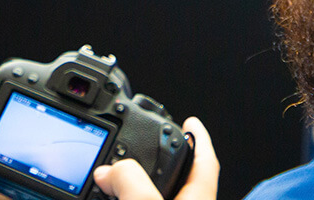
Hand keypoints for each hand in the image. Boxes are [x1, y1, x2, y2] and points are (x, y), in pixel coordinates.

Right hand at [92, 117, 217, 199]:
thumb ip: (130, 180)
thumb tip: (109, 171)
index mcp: (194, 198)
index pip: (205, 161)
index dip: (199, 137)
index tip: (192, 121)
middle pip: (178, 176)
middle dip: (161, 158)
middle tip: (143, 144)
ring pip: (155, 194)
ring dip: (138, 183)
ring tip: (116, 175)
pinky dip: (123, 199)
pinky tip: (111, 199)